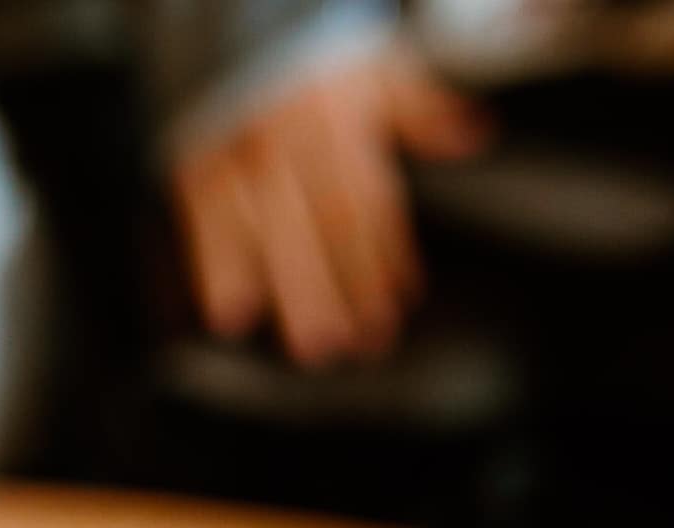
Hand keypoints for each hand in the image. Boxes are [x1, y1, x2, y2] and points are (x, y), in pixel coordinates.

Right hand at [170, 54, 490, 367]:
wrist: (236, 15)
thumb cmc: (313, 52)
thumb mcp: (375, 65)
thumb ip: (421, 109)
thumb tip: (477, 134)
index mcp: (341, 113)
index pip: (369, 195)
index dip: (385, 253)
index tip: (397, 305)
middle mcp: (293, 135)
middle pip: (322, 222)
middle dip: (342, 287)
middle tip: (356, 346)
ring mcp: (243, 151)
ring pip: (268, 230)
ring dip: (289, 293)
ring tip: (307, 349)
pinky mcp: (196, 165)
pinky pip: (206, 224)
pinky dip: (217, 270)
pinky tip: (230, 318)